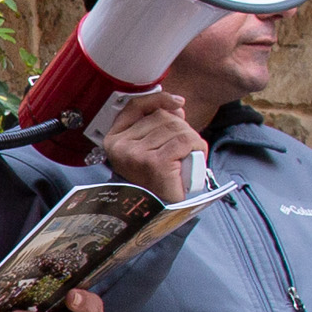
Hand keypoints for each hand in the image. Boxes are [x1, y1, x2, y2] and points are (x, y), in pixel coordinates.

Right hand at [93, 87, 198, 201]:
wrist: (160, 212)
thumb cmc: (157, 182)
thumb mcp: (151, 148)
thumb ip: (158, 125)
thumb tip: (175, 107)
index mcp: (114, 140)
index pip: (135, 106)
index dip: (158, 99)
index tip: (177, 103)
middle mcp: (121, 147)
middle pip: (160, 116)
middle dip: (180, 127)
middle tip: (184, 148)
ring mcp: (136, 154)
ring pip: (175, 127)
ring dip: (191, 139)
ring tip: (188, 156)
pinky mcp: (154, 163)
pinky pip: (184, 140)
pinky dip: (196, 146)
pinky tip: (193, 158)